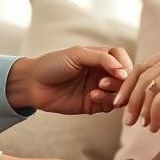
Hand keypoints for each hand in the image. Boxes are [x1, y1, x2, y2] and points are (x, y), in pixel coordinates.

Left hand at [9, 46, 132, 114]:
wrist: (33, 84)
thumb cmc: (53, 64)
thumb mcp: (77, 54)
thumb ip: (102, 59)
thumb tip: (124, 71)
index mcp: (100, 56)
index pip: (122, 58)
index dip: (125, 65)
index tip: (120, 72)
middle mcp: (103, 72)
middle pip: (125, 77)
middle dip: (121, 81)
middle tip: (105, 82)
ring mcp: (100, 89)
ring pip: (121, 92)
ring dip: (114, 91)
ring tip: (97, 88)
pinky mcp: (95, 104)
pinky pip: (110, 105)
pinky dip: (106, 101)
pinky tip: (93, 96)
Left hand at [113, 46, 159, 131]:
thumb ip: (156, 99)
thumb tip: (134, 112)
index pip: (140, 68)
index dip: (126, 86)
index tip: (117, 102)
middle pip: (140, 77)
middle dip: (129, 100)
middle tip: (125, 119)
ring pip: (148, 90)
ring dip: (142, 111)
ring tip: (142, 125)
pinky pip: (159, 101)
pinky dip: (154, 116)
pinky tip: (155, 127)